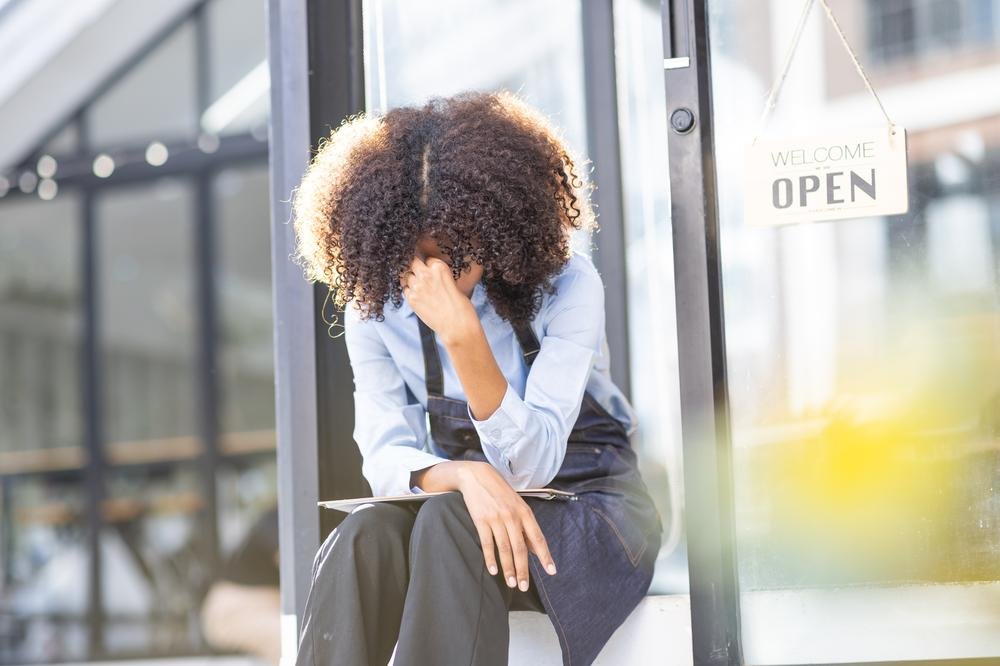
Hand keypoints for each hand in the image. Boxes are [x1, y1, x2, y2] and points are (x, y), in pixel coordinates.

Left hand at [400, 256, 476, 341]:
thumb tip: (433, 277)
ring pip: (406, 276)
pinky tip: (418, 297)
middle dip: (416, 267)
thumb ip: (441, 278)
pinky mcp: (412, 300)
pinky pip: (405, 290)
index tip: (430, 270)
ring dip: (412, 280)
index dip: (429, 265)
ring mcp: (417, 287)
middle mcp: (426, 274)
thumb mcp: (454, 285)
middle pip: (413, 263)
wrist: (458, 327)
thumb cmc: (461, 308)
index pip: (428, 259)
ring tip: (420, 288)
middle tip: (420, 275)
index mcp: (440, 268)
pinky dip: (409, 291)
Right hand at [455, 461, 556, 590]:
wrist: (477, 476)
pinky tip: (493, 570)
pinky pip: (487, 543)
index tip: (551, 571)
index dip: (545, 556)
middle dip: (523, 570)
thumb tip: (533, 549)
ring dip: (508, 568)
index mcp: (525, 512)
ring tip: (511, 583)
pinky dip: (490, 558)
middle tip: (523, 587)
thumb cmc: (500, 492)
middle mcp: (512, 516)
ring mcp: (496, 518)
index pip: (537, 538)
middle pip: (520, 548)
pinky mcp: (481, 520)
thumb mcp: (517, 505)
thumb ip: (525, 526)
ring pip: (505, 548)